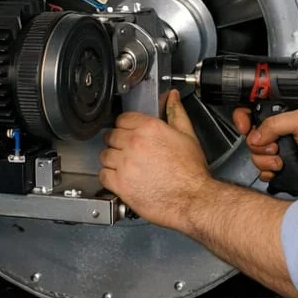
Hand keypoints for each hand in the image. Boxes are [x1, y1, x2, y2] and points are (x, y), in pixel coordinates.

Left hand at [99, 90, 212, 230]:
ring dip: (112, 158)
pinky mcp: (120, 184)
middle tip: (128, 150)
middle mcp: (134, 143)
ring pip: (105, 155)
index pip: (123, 118)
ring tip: (125, 164)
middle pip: (111, 135)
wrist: (193, 199)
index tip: (129, 132)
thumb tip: (172, 98)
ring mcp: (125, 164)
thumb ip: (176, 113)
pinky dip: (109, 176)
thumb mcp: (188, 136)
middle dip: (118, 142)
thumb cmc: (192, 172)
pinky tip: (120, 177)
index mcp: (150, 128)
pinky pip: (103, 175)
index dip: (126, 125)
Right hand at [231, 106, 297, 189]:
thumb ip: (276, 123)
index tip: (245, 127)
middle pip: (251, 137)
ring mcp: (279, 150)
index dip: (243, 118)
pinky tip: (281, 169)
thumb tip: (257, 135)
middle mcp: (278, 131)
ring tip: (282, 160)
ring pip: (255, 155)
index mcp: (282, 115)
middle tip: (275, 147)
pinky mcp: (281, 166)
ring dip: (266, 160)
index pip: (252, 111)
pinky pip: (263, 170)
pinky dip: (269, 172)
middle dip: (259, 145)